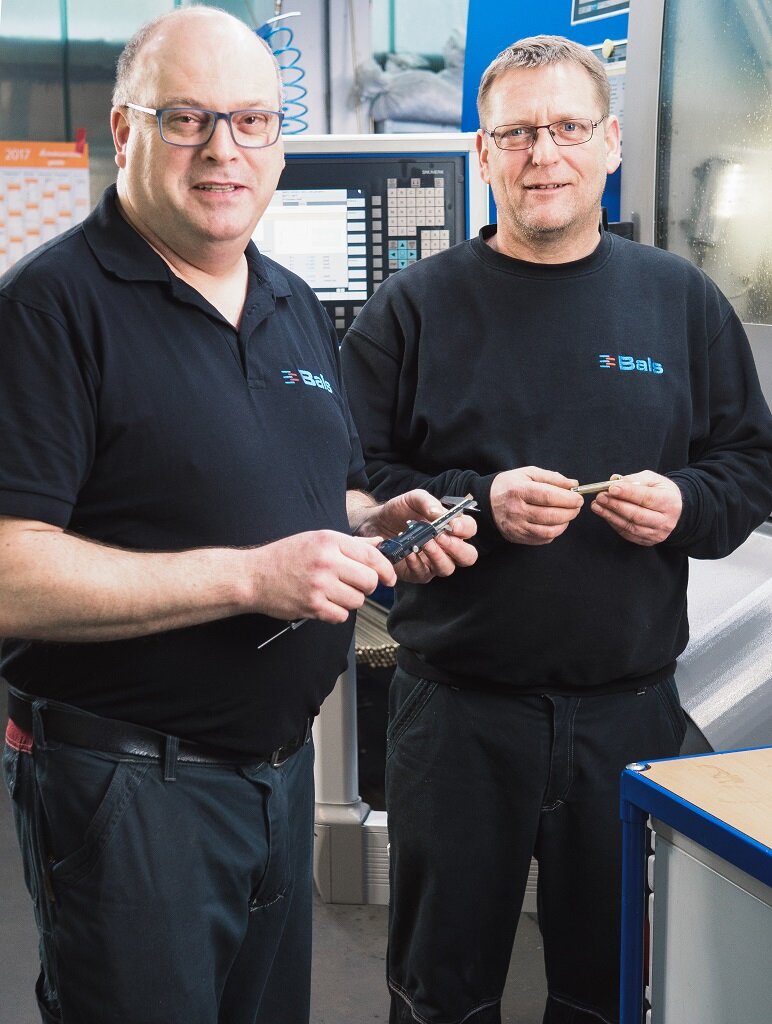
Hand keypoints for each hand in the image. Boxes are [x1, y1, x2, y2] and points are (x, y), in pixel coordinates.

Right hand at [248, 530, 397, 622]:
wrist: (253, 576)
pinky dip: (336, 613)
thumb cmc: (285, 557)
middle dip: (367, 586)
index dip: (386, 569)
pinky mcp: (313, 606)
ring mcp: (319, 585)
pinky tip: (324, 603)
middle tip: (354, 585)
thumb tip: (379, 544)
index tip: (389, 578)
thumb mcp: (317, 540)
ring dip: (350, 600)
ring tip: (333, 593)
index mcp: (329, 541)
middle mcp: (326, 561)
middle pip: (369, 581)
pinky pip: (341, 615)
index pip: (372, 557)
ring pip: (357, 600)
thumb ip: (350, 544)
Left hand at [355, 489, 477, 583]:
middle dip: (457, 548)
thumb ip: (428, 502)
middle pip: (468, 556)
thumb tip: (440, 514)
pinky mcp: (417, 573)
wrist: (375, 523)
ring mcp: (433, 562)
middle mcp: (447, 547)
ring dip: (437, 556)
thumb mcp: (413, 499)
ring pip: (447, 568)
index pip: (469, 530)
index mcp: (451, 528)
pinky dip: (417, 563)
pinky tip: (409, 552)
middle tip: (440, 537)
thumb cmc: (399, 511)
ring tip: (424, 543)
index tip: (451, 524)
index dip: (465, 528)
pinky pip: (424, 574)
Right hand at [490, 467, 582, 544]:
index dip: (568, 499)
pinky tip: (556, 523)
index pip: (548, 496)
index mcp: (518, 490)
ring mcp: (517, 526)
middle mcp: (516, 510)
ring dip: (565, 523)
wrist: (486, 503)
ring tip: (568, 514)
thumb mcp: (527, 474)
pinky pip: (543, 539)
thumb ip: (551, 478)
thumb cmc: (509, 486)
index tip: (578, 498)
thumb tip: (573, 485)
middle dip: (570, 512)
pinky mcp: (518, 537)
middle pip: (551, 515)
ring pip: (549, 530)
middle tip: (576, 506)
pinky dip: (555, 532)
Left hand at [591, 471, 681, 545]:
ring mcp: (656, 533)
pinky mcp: (647, 541)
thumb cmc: (661, 492)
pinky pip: (627, 533)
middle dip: (615, 505)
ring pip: (630, 526)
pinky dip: (613, 523)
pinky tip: (605, 514)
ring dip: (610, 515)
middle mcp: (665, 521)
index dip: (628, 493)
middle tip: (600, 497)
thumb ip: (635, 479)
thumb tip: (615, 481)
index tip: (611, 488)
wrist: (675, 510)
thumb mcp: (654, 479)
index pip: (647, 497)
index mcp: (670, 502)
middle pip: (637, 514)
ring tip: (597, 505)